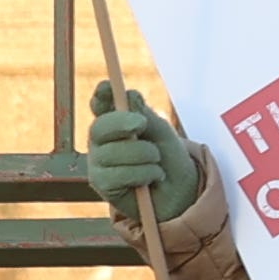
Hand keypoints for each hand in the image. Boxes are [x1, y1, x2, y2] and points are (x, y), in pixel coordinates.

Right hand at [81, 81, 199, 222]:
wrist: (180, 192)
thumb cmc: (169, 158)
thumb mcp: (162, 133)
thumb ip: (145, 115)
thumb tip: (129, 95)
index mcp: (114, 123)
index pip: (101, 105)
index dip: (102, 95)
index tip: (108, 87)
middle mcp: (101, 141)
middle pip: (100, 126)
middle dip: (122, 122)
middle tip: (140, 125)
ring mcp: (98, 162)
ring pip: (115, 152)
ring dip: (146, 155)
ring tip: (156, 162)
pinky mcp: (101, 184)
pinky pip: (121, 174)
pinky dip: (144, 174)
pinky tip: (149, 179)